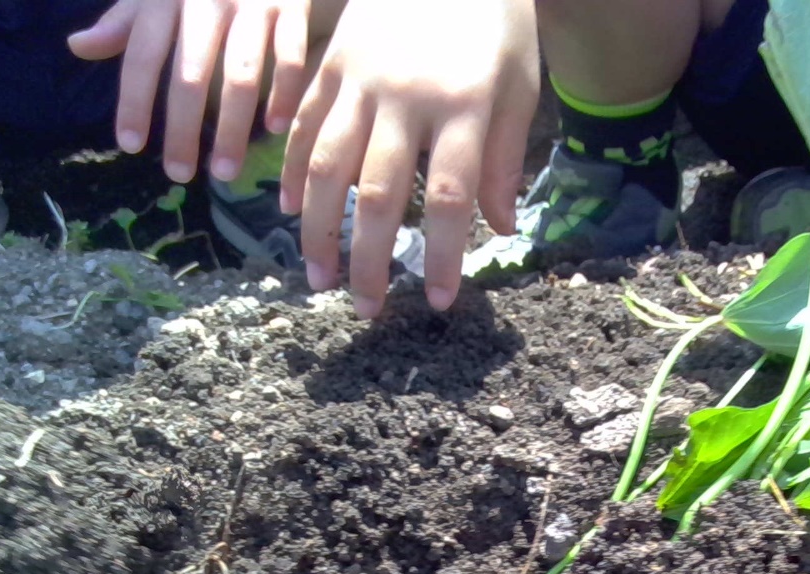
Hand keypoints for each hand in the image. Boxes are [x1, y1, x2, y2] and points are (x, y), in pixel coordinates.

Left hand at [69, 0, 311, 184]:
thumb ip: (122, 22)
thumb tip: (77, 47)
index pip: (142, 55)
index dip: (133, 100)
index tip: (130, 145)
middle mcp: (206, 0)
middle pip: (189, 75)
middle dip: (182, 129)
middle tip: (178, 175)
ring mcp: (251, 3)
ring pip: (240, 76)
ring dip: (232, 129)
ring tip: (223, 173)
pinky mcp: (289, 6)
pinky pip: (288, 59)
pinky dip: (282, 96)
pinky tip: (274, 130)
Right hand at [283, 0, 539, 317]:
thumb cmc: (494, 22)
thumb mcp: (519, 86)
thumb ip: (507, 159)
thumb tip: (500, 228)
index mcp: (465, 106)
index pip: (451, 198)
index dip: (444, 256)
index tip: (439, 302)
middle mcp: (405, 97)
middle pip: (381, 193)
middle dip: (371, 260)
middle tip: (367, 309)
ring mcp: (360, 80)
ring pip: (328, 166)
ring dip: (320, 229)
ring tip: (318, 278)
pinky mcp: (331, 64)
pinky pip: (304, 125)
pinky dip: (291, 171)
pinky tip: (290, 211)